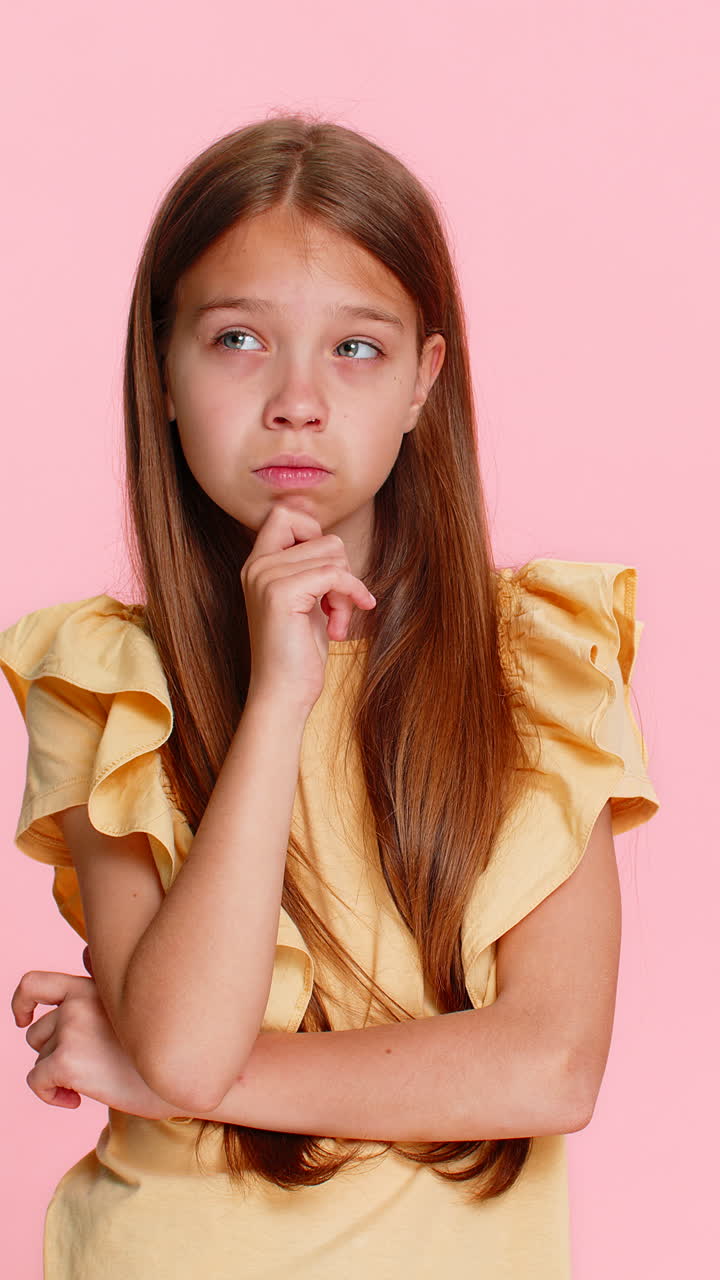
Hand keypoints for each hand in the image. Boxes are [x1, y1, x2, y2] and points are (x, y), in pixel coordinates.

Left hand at [10, 969, 172, 1119]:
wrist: (185, 1075)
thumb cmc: (166, 1043)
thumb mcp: (133, 1004)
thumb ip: (103, 984)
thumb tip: (83, 952)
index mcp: (92, 986)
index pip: (34, 983)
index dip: (20, 1003)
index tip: (23, 1019)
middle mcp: (79, 1001)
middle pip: (37, 1032)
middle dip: (54, 1053)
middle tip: (82, 1068)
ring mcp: (72, 1028)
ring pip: (39, 1058)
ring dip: (56, 1074)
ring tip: (86, 1084)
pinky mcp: (67, 1060)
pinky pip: (37, 1081)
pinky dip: (49, 1095)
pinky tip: (77, 1100)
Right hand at [241, 504, 375, 711]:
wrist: (282, 693)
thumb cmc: (298, 652)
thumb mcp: (306, 600)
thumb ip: (311, 568)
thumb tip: (332, 539)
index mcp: (258, 564)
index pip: (285, 514)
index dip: (315, 532)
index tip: (328, 570)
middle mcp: (257, 565)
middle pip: (323, 537)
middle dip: (342, 571)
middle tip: (337, 606)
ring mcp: (266, 577)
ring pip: (334, 554)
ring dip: (347, 590)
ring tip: (334, 621)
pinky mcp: (281, 593)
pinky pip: (335, 574)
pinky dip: (351, 595)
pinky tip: (341, 626)